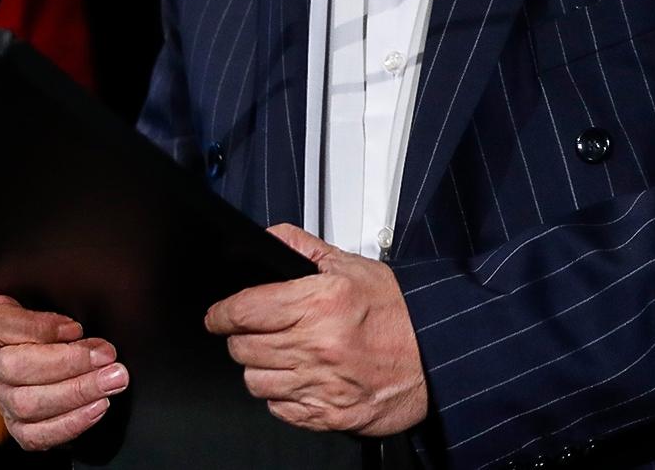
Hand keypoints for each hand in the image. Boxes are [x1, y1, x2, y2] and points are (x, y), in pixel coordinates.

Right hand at [0, 294, 127, 450]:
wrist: (66, 358)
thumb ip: (66, 307)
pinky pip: (36, 435)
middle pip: (16, 367)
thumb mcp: (62, 303)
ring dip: (76, 392)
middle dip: (68, 363)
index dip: (38, 327)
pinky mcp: (18, 427)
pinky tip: (97, 407)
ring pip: (26, 403)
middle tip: (107, 357)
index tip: (77, 328)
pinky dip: (70, 423)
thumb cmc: (65, 325)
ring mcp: (3, 397)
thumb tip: (85, 335)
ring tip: (111, 382)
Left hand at [203, 224, 428, 435]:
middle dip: (241, 338)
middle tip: (254, 332)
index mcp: (321, 303)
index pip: (245, 310)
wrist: (436, 357)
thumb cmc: (399, 312)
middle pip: (243, 348)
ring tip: (278, 356)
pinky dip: (281, 395)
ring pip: (255, 381)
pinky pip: (279, 409)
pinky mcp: (328, 414)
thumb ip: (302, 248)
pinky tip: (298, 379)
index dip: (222, 313)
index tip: (217, 316)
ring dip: (259, 368)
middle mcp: (317, 345)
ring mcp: (322, 384)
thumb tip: (269, 239)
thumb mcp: (352, 265)